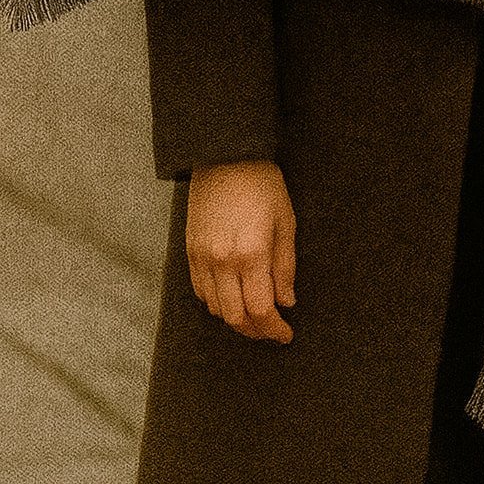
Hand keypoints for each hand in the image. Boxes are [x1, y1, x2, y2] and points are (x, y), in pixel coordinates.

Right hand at [186, 159, 296, 342]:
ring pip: (216, 308)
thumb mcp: (285, 221)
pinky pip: (200, 291)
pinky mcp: (190, 251)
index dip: (274, 329)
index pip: (260, 309)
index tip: (286, 334)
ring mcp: (202, 257)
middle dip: (256, 331)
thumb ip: (285, 266)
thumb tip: (287, 302)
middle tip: (272, 331)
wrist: (225, 155)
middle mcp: (222, 261)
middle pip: (235, 317)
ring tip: (255, 315)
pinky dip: (217, 302)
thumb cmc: (262, 184)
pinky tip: (233, 296)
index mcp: (251, 253)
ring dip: (236, 318)